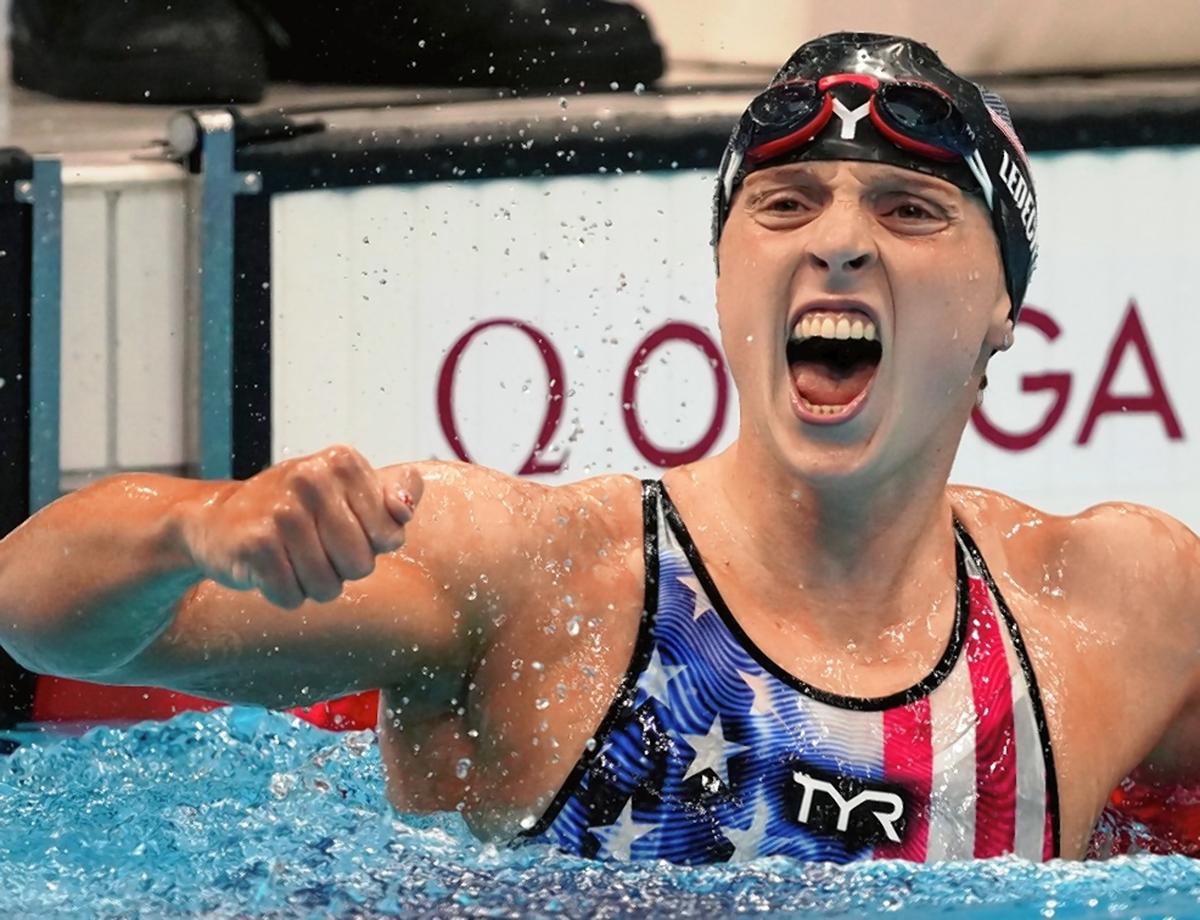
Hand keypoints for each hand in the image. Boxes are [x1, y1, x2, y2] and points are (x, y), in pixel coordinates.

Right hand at [182, 446, 421, 608]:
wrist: (219, 519)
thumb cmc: (298, 509)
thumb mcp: (350, 489)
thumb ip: (396, 492)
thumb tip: (404, 509)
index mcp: (343, 462)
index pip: (389, 536)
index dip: (370, 546)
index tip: (344, 528)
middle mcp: (311, 478)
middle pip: (360, 565)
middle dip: (341, 569)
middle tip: (314, 547)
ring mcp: (281, 511)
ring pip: (327, 587)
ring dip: (312, 585)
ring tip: (292, 558)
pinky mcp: (254, 544)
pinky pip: (292, 597)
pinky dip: (284, 594)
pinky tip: (270, 569)